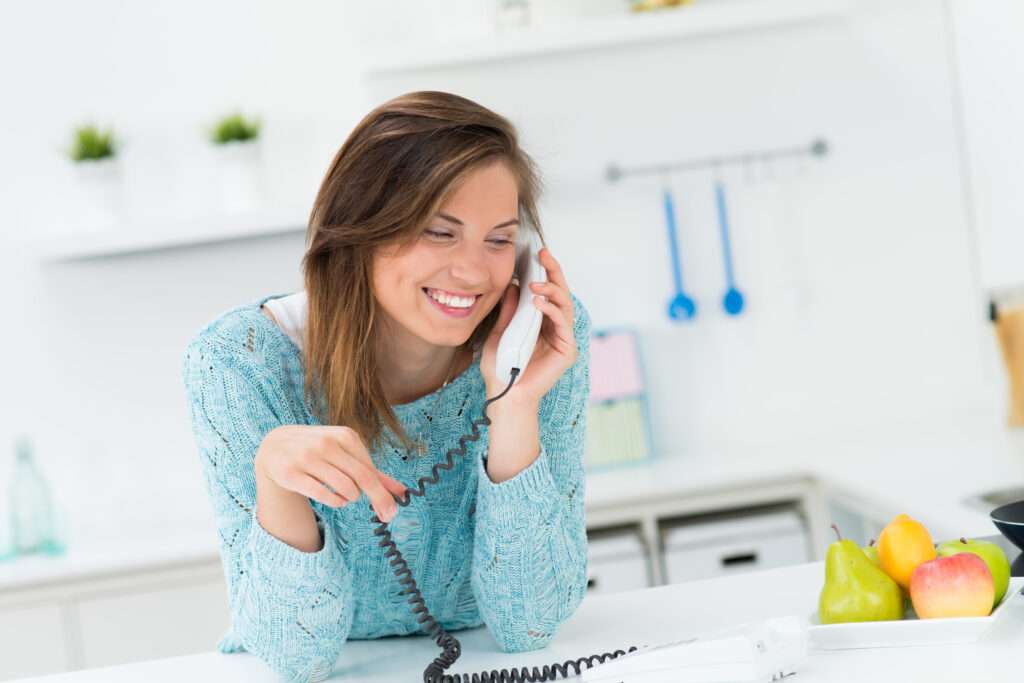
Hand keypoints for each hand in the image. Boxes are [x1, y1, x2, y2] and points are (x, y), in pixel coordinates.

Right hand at [255, 425, 406, 521]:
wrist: (275, 446)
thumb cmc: (319, 452)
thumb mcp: (345, 454)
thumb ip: (372, 473)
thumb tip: (402, 492)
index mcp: (344, 435)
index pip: (370, 469)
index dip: (384, 493)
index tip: (392, 510)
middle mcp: (326, 444)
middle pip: (362, 479)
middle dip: (378, 500)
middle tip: (387, 516)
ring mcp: (307, 457)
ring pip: (345, 488)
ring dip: (350, 498)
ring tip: (346, 495)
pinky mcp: (292, 473)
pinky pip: (325, 495)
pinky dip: (336, 502)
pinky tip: (335, 499)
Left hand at [481, 247, 577, 405]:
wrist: (505, 395)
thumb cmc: (501, 367)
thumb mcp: (499, 332)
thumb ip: (508, 311)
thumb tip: (512, 285)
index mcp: (541, 322)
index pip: (548, 292)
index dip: (545, 271)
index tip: (536, 253)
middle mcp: (555, 328)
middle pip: (561, 293)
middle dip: (554, 271)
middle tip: (544, 255)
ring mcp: (563, 339)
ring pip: (565, 305)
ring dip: (552, 290)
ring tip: (535, 284)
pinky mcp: (567, 350)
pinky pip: (563, 324)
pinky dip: (552, 310)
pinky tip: (539, 303)